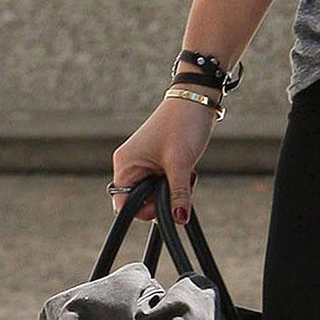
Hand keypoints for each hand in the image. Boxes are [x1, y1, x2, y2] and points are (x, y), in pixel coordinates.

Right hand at [110, 99, 217, 224]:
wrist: (196, 100)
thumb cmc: (182, 125)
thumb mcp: (181, 164)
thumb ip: (179, 194)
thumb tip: (179, 218)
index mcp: (126, 164)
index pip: (123, 205)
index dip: (145, 211)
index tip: (167, 204)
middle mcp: (130, 165)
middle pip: (141, 201)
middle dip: (163, 199)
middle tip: (181, 184)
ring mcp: (144, 163)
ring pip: (155, 193)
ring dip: (172, 190)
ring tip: (186, 173)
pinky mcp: (157, 161)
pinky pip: (163, 183)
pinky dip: (177, 182)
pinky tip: (187, 170)